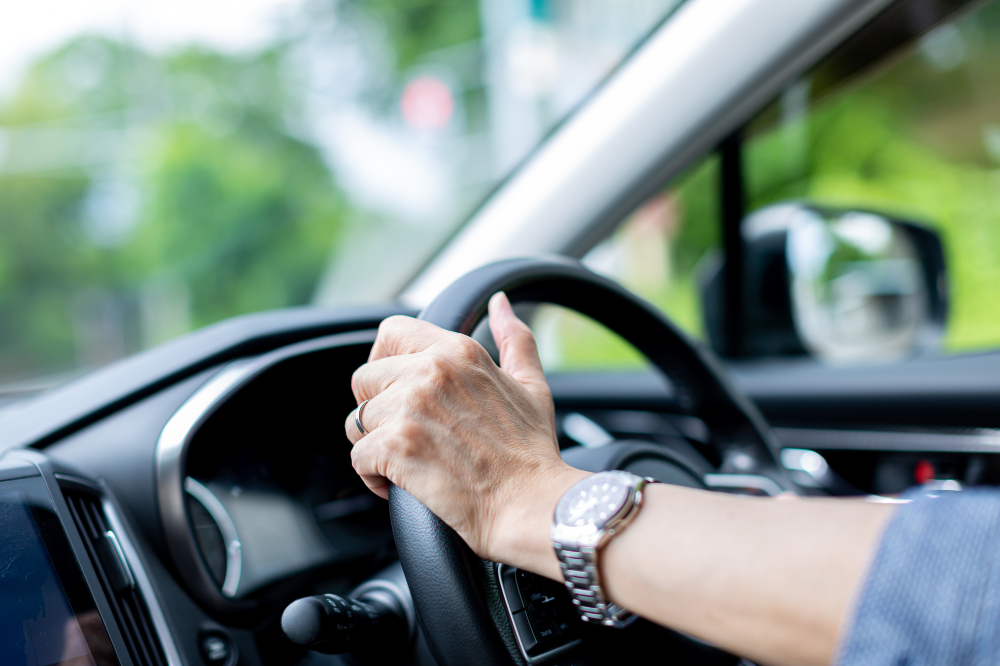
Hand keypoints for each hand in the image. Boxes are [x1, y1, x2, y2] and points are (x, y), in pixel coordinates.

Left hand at [344, 292, 587, 574]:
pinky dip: (373, 477)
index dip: (384, 363)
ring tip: (407, 464)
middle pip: (364, 379)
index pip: (391, 332)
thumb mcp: (531, 385)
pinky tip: (402, 485)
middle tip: (407, 437)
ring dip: (374, 446)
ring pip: (356, 421)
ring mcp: (410, 407)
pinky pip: (357, 457)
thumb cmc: (533, 454)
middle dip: (376, 411)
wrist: (532, 505)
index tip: (395, 390)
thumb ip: (514, 338)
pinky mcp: (397, 446)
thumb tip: (500, 303)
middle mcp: (430, 371)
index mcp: (458, 351)